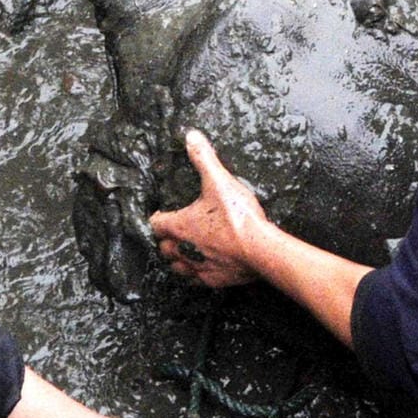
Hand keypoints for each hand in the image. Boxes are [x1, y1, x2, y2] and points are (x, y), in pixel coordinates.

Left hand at [148, 130, 269, 288]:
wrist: (261, 250)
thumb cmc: (238, 217)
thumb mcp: (219, 181)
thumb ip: (203, 158)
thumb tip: (191, 136)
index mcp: (180, 226)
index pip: (156, 224)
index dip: (158, 218)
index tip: (162, 214)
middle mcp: (183, 250)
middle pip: (164, 248)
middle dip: (166, 240)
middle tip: (173, 232)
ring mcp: (198, 267)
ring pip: (177, 267)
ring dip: (178, 259)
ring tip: (185, 250)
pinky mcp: (214, 281)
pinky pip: (197, 280)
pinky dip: (197, 273)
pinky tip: (205, 266)